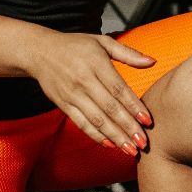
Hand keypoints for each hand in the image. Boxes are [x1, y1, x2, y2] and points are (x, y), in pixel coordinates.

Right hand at [25, 31, 153, 152]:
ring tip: (130, 149)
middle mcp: (84, 80)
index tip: (147, 120)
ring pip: (96, 119)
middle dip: (127, 127)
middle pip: (109, 108)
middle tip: (143, 143)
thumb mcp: (102, 42)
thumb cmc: (75, 45)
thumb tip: (151, 61)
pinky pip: (81, 123)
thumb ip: (127, 53)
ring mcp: (72, 94)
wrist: (40, 52)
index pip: (118, 89)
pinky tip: (110, 144)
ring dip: (114, 136)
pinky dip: (95, 135)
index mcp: (96, 63)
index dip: (134, 106)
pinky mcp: (63, 104)